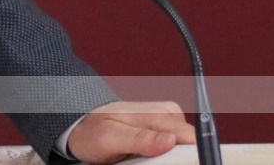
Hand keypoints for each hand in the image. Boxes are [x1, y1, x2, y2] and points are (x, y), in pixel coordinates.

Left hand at [66, 100, 194, 162]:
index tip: (177, 164)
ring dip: (170, 159)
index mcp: (158, 114)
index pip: (191, 137)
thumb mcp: (111, 138)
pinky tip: (148, 159)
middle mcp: (167, 115)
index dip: (191, 157)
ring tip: (144, 160)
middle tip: (150, 162)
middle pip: (190, 145)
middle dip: (178, 159)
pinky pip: (174, 148)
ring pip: (183, 149)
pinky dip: (165, 157)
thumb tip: (171, 140)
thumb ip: (141, 139)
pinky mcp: (163, 131)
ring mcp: (166, 122)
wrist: (82, 125)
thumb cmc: (93, 131)